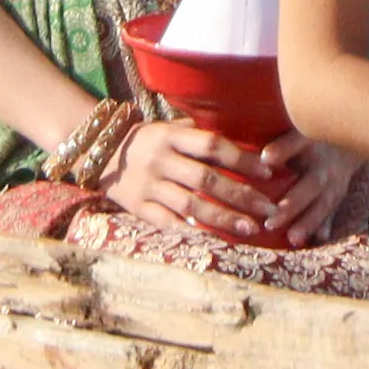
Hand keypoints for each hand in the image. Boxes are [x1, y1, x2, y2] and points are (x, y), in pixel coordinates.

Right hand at [102, 119, 306, 246]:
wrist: (98, 152)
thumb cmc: (146, 139)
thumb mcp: (169, 128)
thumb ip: (199, 134)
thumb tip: (246, 141)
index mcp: (170, 135)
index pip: (213, 146)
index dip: (242, 159)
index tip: (269, 172)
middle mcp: (160, 159)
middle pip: (206, 179)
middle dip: (241, 195)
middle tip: (269, 209)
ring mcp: (148, 185)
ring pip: (190, 204)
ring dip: (223, 218)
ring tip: (249, 229)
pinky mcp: (138, 207)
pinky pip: (168, 222)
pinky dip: (192, 231)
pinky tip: (215, 240)